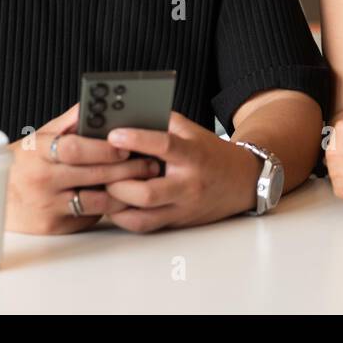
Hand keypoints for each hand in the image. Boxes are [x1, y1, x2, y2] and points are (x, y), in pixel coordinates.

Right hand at [3, 103, 161, 234]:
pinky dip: (110, 207)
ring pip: (97, 201)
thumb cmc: (26, 162)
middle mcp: (42, 179)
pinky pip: (90, 216)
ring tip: (143, 181)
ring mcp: (48, 205)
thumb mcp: (41, 137)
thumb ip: (69, 122)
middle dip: (127, 168)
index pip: (74, 148)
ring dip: (125, 191)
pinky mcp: (55, 225)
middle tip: (150, 163)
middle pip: (93, 174)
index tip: (126, 145)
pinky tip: (126, 198)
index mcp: (38, 152)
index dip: (103, 148)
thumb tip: (95, 103)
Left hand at [102, 112, 261, 232]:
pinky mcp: (177, 223)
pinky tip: (113, 203)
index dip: (136, 140)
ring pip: (142, 217)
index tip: (113, 135)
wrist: (241, 181)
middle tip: (101, 170)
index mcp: (193, 155)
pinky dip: (124, 216)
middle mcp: (188, 185)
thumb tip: (125, 115)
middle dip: (117, 182)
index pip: (164, 146)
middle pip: (147, 192)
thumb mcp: (191, 131)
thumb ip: (162, 122)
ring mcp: (183, 208)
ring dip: (116, 204)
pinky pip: (144, 226)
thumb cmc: (209, 153)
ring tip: (103, 188)